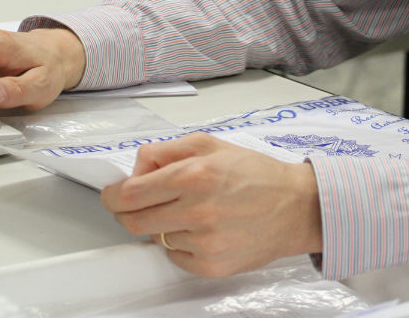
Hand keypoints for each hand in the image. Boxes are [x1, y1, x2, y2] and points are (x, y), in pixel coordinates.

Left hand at [100, 134, 322, 276]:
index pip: (128, 194)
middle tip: (143, 204)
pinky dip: (181, 244)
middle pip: (133, 221)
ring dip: (163, 225)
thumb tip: (135, 170)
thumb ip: (166, 151)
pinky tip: (204, 230)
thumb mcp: (209, 144)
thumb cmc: (254, 172)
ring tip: (192, 212)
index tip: (113, 194)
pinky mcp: (211, 266)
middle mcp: (196, 211)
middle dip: (129, 212)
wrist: (295, 206)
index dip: (113, 195)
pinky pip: (176, 256)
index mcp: (192, 175)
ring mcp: (204, 243)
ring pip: (156, 238)